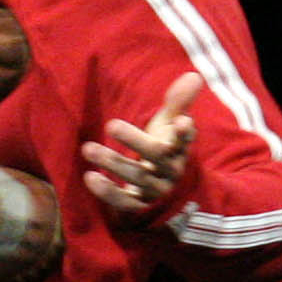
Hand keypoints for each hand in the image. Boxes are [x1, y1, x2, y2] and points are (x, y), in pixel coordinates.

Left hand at [82, 71, 200, 214]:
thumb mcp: (171, 126)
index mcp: (179, 148)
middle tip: (111, 124)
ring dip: (113, 163)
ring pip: (137, 177)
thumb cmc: (165, 150)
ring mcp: (156, 189)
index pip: (185, 139)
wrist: (169, 195)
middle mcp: (171, 170)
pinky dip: (108, 192)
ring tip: (88, 148)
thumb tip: (194, 75)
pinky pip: (125, 201)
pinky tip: (90, 177)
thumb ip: (178, 103)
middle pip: (156, 156)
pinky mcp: (140, 206)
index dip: (184, 132)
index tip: (182, 122)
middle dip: (135, 140)